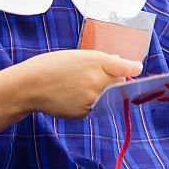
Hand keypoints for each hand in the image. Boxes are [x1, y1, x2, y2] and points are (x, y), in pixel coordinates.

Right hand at [16, 49, 142, 118]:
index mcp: (95, 61)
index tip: (137, 68)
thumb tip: (118, 62)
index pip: (124, 67)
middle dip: (115, 80)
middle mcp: (97, 81)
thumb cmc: (51, 66)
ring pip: (109, 96)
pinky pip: (97, 107)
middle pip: (119, 83)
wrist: (30, 86)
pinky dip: (92, 102)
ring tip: (81, 84)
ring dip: (104, 92)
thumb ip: (100, 60)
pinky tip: (75, 94)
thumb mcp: (77, 55)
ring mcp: (92, 99)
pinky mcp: (85, 112)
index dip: (133, 68)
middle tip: (99, 75)